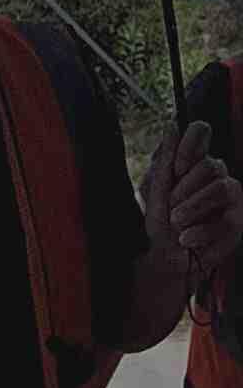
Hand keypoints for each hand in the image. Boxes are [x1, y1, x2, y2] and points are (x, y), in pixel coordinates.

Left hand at [145, 120, 242, 277]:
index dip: (190, 146)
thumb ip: (164, 161)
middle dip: (186, 188)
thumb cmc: (158, 222)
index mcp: (190, 161)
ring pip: (222, 188)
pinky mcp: (238, 222)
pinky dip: (204, 234)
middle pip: (210, 164)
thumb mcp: (153, 192)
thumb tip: (172, 126)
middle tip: (171, 209)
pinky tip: (189, 242)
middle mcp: (214, 174)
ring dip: (195, 209)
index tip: (176, 169)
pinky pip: (229, 222)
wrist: (166, 261)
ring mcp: (230, 197)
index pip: (200, 132)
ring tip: (178, 228)